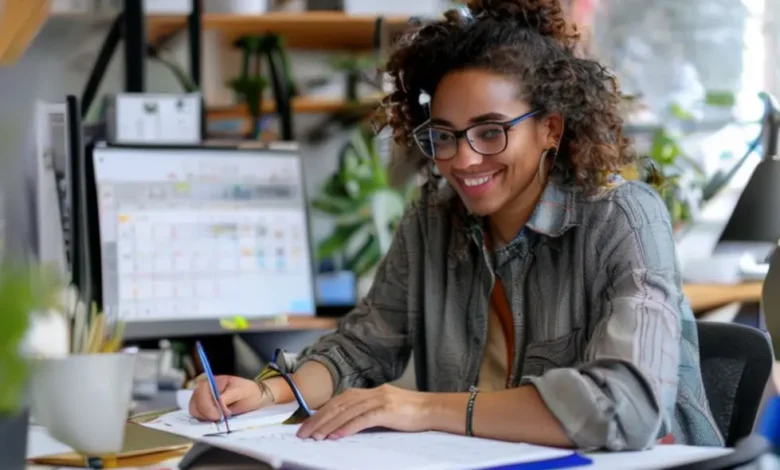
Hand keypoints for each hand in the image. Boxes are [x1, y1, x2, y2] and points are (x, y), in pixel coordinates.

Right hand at [189, 375, 271, 420]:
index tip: (219, 415)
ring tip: (220, 418)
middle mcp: (204, 389)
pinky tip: (216, 420)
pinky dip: (204, 420)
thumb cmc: (248, 392)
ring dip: (205, 417)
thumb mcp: (241, 392)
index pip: (201, 392)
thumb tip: (219, 402)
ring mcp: (202, 399)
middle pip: (195, 402)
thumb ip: (229, 396)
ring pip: (194, 410)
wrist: (254, 398)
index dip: (207, 405)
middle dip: (206, 413)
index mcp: (213, 381)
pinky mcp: (202, 409)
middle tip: (220, 419)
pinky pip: (197, 416)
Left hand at [296, 384, 428, 439]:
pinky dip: (347, 427)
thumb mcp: (386, 409)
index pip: (339, 400)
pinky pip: (362, 419)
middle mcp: (372, 393)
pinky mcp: (387, 410)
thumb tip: (345, 424)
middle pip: (338, 404)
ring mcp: (379, 400)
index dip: (322, 412)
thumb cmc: (411, 413)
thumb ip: (367, 412)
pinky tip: (336, 436)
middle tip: (304, 433)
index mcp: (370, 392)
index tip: (308, 424)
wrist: (434, 409)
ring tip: (315, 436)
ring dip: (328, 424)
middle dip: (319, 419)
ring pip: (347, 411)